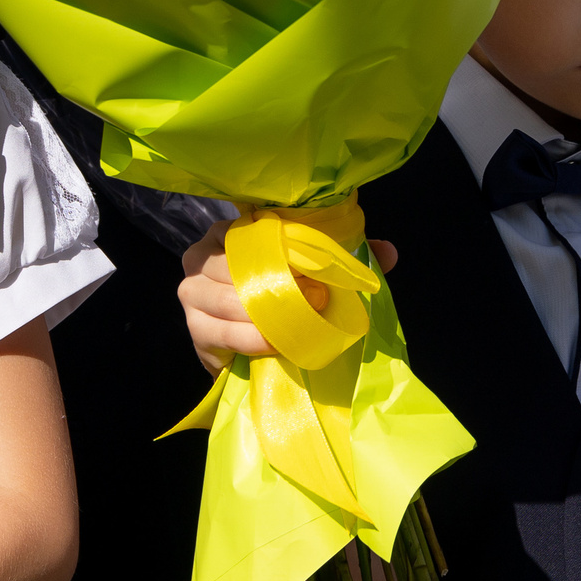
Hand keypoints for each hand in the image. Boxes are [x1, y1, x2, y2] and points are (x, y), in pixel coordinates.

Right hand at [180, 221, 397, 374]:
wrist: (245, 352)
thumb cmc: (281, 300)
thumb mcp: (312, 273)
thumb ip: (348, 257)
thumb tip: (389, 251)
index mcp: (230, 229)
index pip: (256, 228)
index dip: (289, 248)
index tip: (317, 270)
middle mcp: (202, 253)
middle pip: (242, 262)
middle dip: (282, 283)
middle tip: (317, 299)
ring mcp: (191, 291)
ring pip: (231, 296)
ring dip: (269, 312)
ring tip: (299, 322)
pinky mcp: (193, 328)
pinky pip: (223, 330)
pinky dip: (253, 338)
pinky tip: (275, 342)